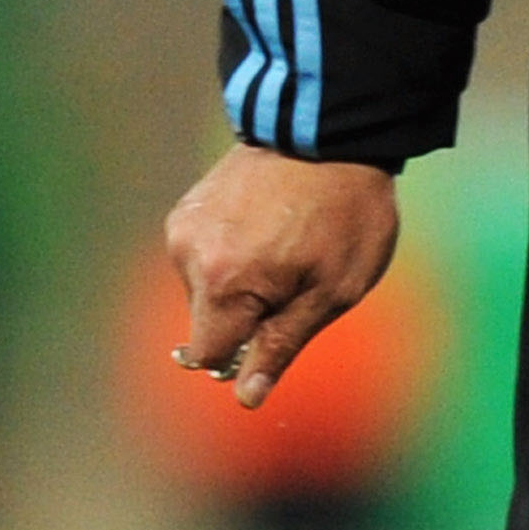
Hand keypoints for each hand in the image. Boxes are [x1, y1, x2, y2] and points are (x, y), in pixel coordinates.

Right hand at [165, 146, 398, 409]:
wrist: (329, 132)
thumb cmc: (344, 216)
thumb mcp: (331, 292)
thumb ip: (282, 346)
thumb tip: (246, 396)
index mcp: (223, 285)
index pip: (206, 354)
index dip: (241, 356)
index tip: (276, 332)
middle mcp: (189, 257)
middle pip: (206, 322)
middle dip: (246, 317)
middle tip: (296, 279)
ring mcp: (184, 227)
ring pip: (205, 289)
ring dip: (240, 284)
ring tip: (286, 244)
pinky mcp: (187, 206)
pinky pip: (203, 255)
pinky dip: (231, 254)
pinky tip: (267, 226)